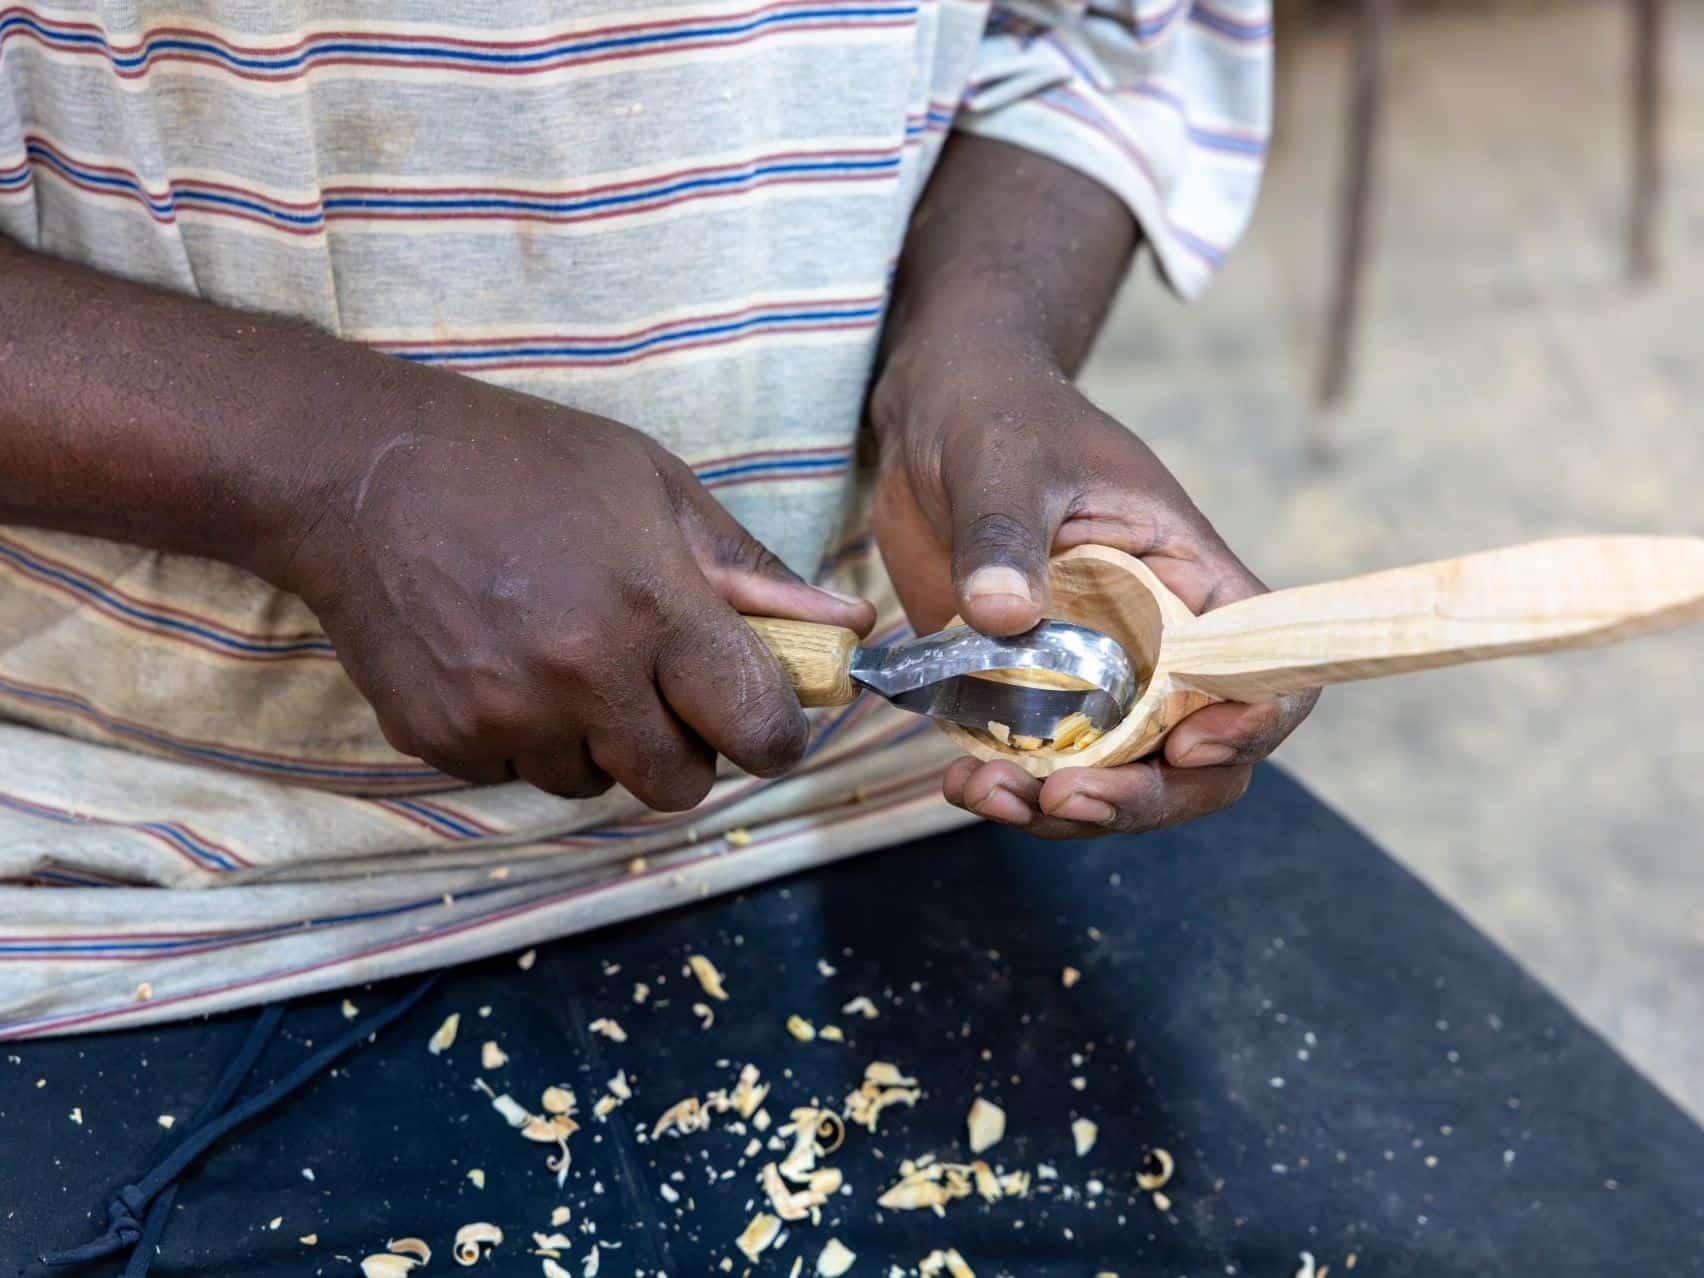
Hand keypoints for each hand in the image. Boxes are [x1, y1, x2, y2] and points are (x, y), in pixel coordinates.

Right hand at [269, 366, 873, 806]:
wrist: (357, 474)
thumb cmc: (523, 463)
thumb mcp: (654, 488)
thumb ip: (751, 574)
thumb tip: (848, 628)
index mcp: (650, 608)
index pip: (754, 727)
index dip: (777, 734)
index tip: (768, 720)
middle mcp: (580, 677)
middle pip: (679, 785)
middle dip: (688, 750)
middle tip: (663, 693)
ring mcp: (503, 718)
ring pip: (594, 785)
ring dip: (601, 745)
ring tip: (569, 662)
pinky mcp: (440, 740)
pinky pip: (516, 776)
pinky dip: (526, 741)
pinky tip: (504, 667)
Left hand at [870, 347, 1315, 838]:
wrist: (930, 419)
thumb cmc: (996, 414)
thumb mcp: (1004, 462)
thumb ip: (1004, 533)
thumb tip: (999, 613)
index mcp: (1188, 579)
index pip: (1268, 669)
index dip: (1251, 724)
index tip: (1187, 745)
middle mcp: (1155, 642)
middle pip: (1194, 757)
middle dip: (1140, 796)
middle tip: (1064, 798)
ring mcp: (1092, 676)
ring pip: (1115, 775)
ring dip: (1064, 810)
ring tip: (989, 795)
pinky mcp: (1028, 693)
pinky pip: (1039, 766)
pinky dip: (1010, 791)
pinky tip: (962, 783)